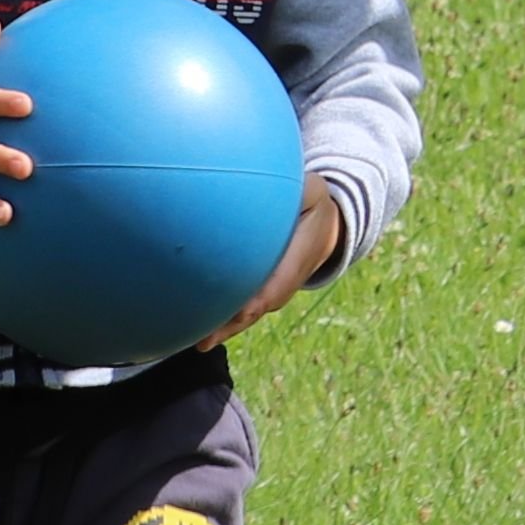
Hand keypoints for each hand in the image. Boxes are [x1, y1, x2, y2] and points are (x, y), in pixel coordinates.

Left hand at [196, 173, 344, 347]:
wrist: (328, 227)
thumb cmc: (314, 204)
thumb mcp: (313, 190)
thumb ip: (296, 190)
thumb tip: (269, 183)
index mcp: (298, 259)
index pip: (276, 285)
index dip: (257, 300)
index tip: (238, 310)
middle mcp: (284, 283)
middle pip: (256, 308)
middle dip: (232, 324)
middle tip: (204, 338)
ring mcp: (273, 292)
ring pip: (247, 315)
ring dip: (224, 329)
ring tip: (198, 342)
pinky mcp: (260, 293)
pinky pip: (241, 310)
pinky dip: (222, 321)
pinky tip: (196, 332)